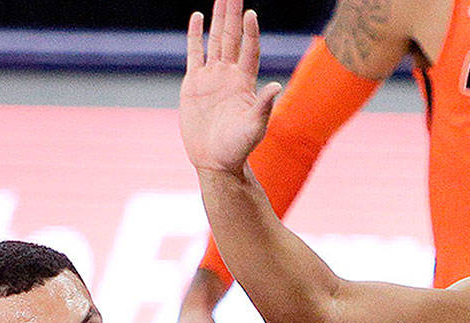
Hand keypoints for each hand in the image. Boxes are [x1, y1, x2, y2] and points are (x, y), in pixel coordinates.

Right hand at [180, 0, 282, 175]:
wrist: (215, 160)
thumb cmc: (238, 147)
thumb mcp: (254, 127)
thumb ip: (264, 106)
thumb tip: (276, 87)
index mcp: (245, 83)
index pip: (249, 50)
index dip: (250, 32)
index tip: (251, 12)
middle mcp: (229, 75)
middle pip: (232, 38)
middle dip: (233, 15)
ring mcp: (211, 77)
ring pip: (214, 40)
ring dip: (217, 19)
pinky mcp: (193, 83)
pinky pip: (194, 53)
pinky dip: (195, 35)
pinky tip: (197, 17)